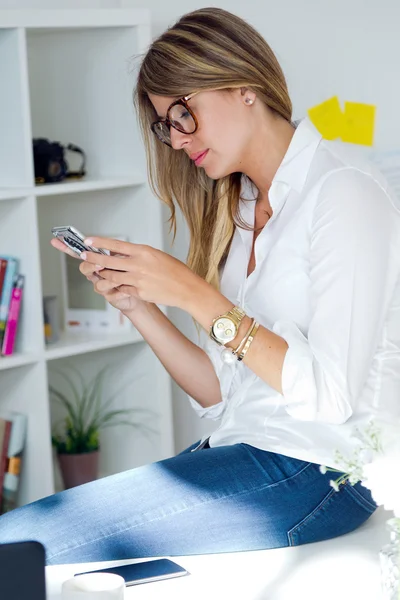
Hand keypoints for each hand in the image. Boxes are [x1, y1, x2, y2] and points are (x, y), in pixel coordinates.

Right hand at [50, 237, 145, 313]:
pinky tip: (126, 290)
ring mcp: (102, 286)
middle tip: (100, 264)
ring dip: (109, 279)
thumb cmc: (131, 273)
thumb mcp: (124, 258)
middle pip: (85, 268)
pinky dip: (120, 291)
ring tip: (121, 279)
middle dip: (91, 265)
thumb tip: (109, 243)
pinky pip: (111, 294)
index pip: (79, 252)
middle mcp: (97, 274)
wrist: (141, 291)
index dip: (66, 247)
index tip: (56, 240)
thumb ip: (115, 251)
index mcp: (97, 261)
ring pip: (98, 283)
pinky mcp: (110, 297)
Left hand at [79, 236, 199, 308]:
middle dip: (93, 258)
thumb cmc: (175, 271)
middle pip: (108, 261)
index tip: (88, 241)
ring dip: (104, 274)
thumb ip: (138, 255)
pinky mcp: (139, 292)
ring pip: (112, 276)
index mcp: (143, 251)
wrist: (186, 289)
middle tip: (84, 256)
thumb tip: (121, 253)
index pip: (116, 244)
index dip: (100, 242)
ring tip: (99, 272)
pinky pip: (123, 289)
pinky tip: (119, 285)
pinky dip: (119, 287)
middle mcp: (138, 264)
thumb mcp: (156, 256)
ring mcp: (137, 279)